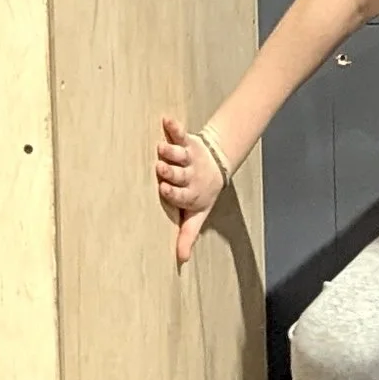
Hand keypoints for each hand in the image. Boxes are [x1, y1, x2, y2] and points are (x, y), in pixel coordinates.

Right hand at [156, 114, 225, 262]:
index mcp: (191, 194)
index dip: (174, 192)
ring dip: (171, 151)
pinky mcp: (188, 142)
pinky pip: (181, 133)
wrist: (218, 166)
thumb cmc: (200, 194)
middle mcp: (190, 175)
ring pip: (179, 154)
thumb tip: (181, 259)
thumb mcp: (196, 215)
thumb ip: (187, 234)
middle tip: (161, 167)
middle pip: (180, 174)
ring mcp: (189, 158)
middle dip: (171, 171)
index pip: (182, 195)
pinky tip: (167, 119)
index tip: (164, 189)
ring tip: (162, 148)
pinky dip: (174, 127)